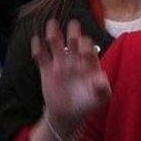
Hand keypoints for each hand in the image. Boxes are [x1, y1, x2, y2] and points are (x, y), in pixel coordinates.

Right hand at [31, 19, 110, 139]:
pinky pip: (41, 56)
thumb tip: (103, 78)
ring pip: (56, 44)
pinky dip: (38, 48)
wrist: (67, 116)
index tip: (85, 48)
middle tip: (74, 24)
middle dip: (74, 33)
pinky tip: (36, 40)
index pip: (88, 49)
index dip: (87, 47)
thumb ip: (103, 90)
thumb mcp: (99, 100)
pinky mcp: (47, 70)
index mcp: (88, 64)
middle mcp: (74, 60)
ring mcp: (60, 64)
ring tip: (52, 24)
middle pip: (73, 42)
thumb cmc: (86, 105)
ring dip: (54, 34)